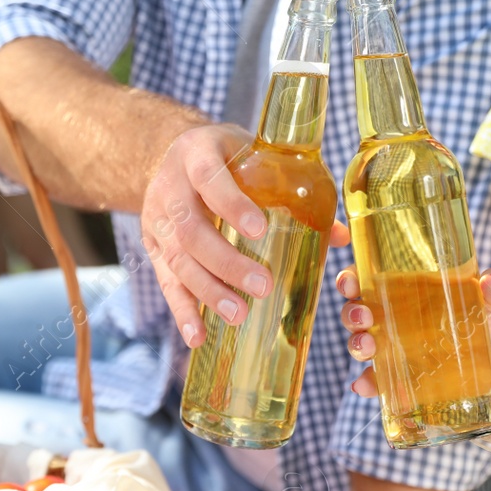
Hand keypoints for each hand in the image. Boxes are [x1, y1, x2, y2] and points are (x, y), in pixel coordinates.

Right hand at [142, 125, 346, 346]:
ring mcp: (156, 220)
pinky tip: (198, 337)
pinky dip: (182, 312)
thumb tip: (338, 235)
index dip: (231, 204)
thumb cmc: (226, 156)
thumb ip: (292, 188)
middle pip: (191, 231)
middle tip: (262, 286)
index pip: (209, 178)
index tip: (259, 229)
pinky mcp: (152, 247)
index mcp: (196, 154)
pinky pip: (166, 282)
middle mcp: (170, 188)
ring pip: (177, 260)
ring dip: (208, 291)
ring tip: (239, 314)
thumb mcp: (253, 155)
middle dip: (226, 262)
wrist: (173, 156)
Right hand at [338, 266, 490, 414]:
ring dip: (356, 345)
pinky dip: (365, 384)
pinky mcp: (400, 381)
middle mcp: (393, 320)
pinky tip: (364, 385)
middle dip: (352, 313)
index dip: (351, 278)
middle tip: (363, 317)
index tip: (351, 281)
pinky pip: (376, 381)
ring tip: (368, 348)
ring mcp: (394, 352)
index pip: (369, 279)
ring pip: (361, 344)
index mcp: (407, 293)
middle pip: (357, 312)